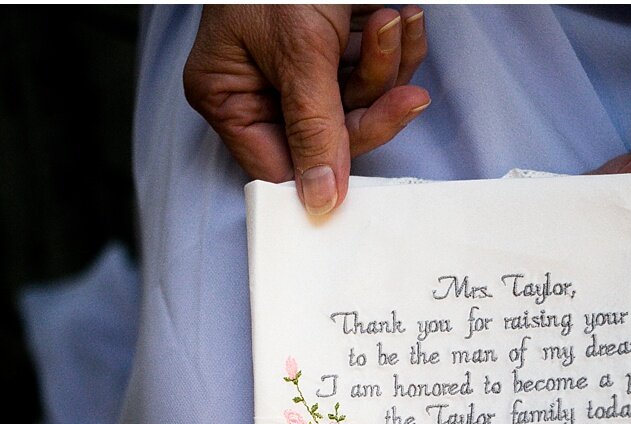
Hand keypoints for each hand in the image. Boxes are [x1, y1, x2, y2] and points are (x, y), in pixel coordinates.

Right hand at [184, 5, 430, 214]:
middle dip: (370, 99)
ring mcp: (296, 67)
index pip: (280, 162)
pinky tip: (398, 15)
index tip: (368, 142)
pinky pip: (370, 67)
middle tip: (403, 87)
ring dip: (387, 62)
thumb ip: (314, 125)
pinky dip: (391, 41)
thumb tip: (320, 197)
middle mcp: (259, 87)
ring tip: (392, 18)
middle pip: (328, 133)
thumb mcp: (299, 48)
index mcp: (228, 95)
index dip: (327, 163)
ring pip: (357, 100)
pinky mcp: (331, 44)